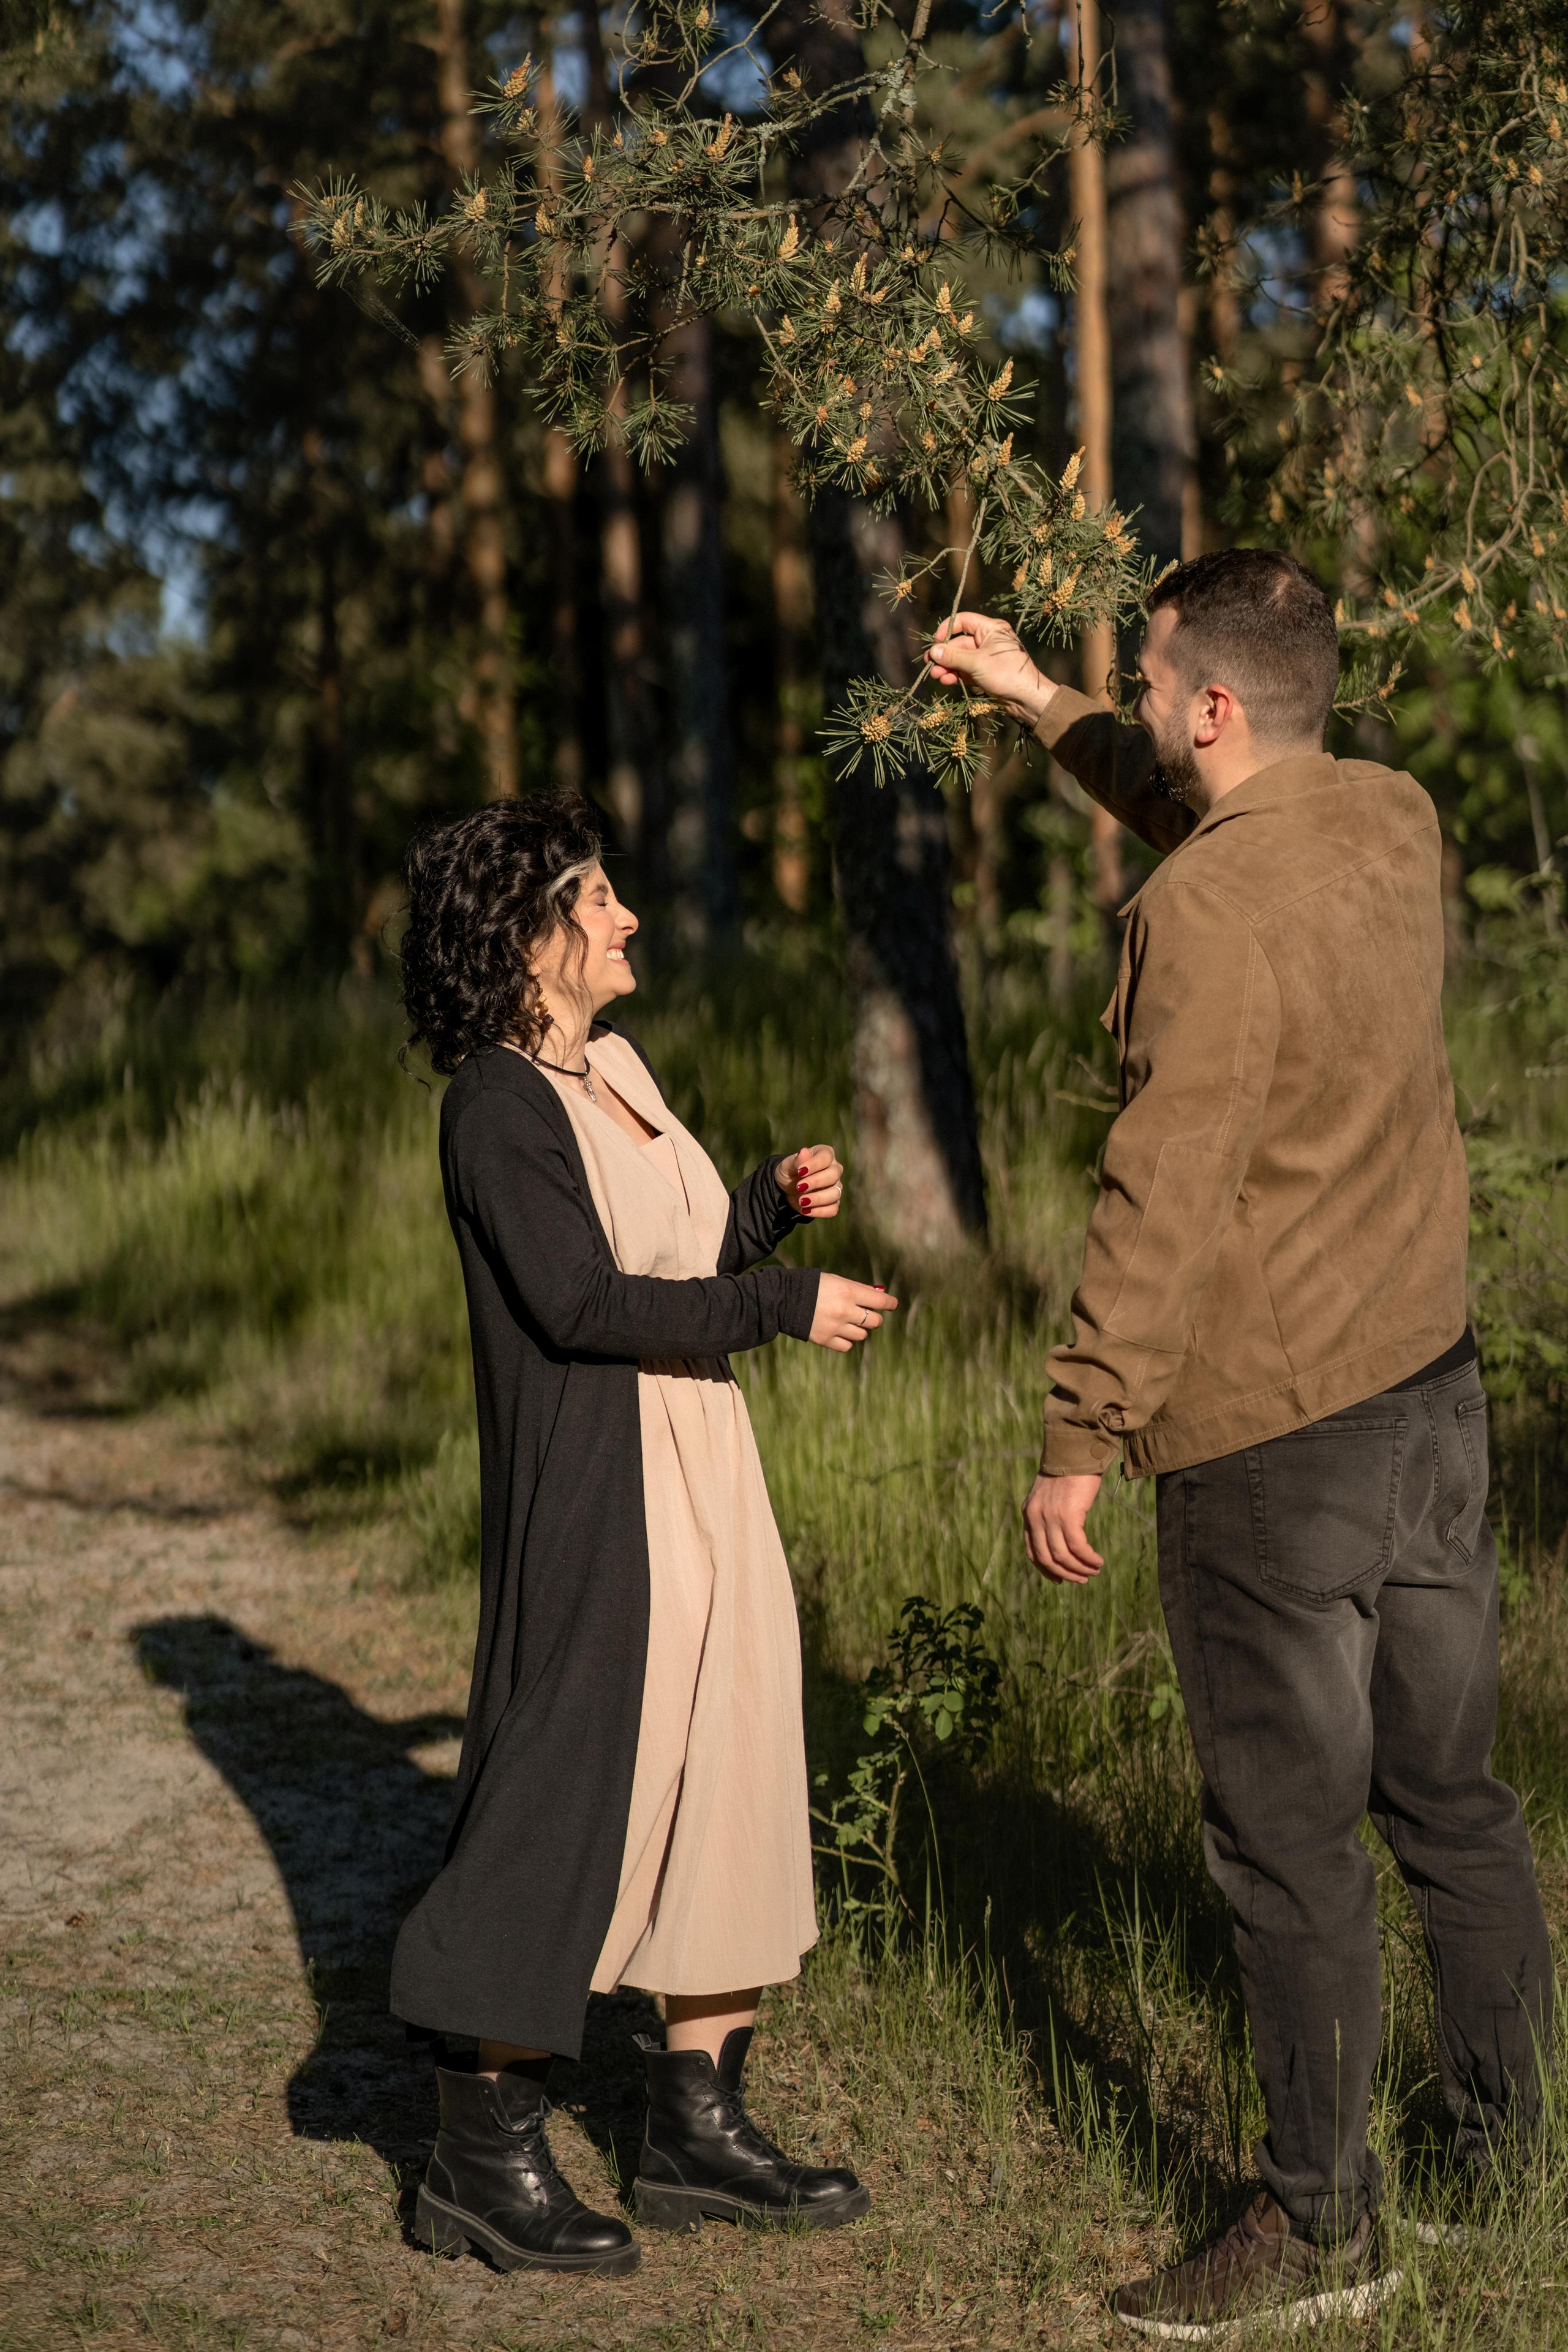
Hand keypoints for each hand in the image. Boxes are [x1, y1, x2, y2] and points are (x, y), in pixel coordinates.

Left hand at [777, 1144, 843, 1219]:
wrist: (786, 1189)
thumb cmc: (790, 1172)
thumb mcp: (787, 1165)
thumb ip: (796, 1160)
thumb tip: (804, 1151)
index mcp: (825, 1154)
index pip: (825, 1157)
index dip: (814, 1164)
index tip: (800, 1171)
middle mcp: (834, 1169)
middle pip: (833, 1175)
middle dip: (815, 1182)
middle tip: (799, 1187)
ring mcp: (836, 1186)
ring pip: (835, 1193)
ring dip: (817, 1199)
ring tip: (801, 1201)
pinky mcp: (833, 1202)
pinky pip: (833, 1209)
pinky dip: (819, 1211)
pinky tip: (805, 1210)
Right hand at [809, 1274, 897, 1351]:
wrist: (784, 1298)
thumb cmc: (813, 1285)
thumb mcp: (837, 1281)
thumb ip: (859, 1289)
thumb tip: (881, 1294)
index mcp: (849, 1292)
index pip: (881, 1302)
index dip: (890, 1303)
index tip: (892, 1304)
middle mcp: (845, 1311)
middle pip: (875, 1321)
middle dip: (873, 1317)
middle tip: (864, 1313)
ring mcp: (835, 1327)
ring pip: (862, 1335)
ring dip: (858, 1328)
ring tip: (846, 1321)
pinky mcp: (825, 1340)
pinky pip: (847, 1346)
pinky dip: (846, 1340)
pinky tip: (839, 1331)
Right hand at [925, 612, 1056, 727]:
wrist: (1026, 698)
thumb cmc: (1006, 673)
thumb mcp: (976, 662)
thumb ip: (953, 656)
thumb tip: (933, 651)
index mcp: (990, 629)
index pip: (963, 621)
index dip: (947, 628)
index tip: (935, 641)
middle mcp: (987, 640)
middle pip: (959, 643)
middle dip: (944, 654)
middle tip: (930, 663)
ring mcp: (985, 658)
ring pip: (960, 658)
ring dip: (947, 666)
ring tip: (935, 675)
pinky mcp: (984, 673)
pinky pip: (965, 671)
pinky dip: (955, 675)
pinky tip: (945, 680)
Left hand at [1023, 1472, 1104, 1584]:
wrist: (1076, 1450)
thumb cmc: (1069, 1472)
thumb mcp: (1051, 1496)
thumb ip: (1049, 1515)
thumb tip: (1060, 1539)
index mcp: (1028, 1513)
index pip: (1031, 1551)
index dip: (1046, 1569)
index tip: (1060, 1579)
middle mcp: (1034, 1517)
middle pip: (1046, 1558)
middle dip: (1065, 1573)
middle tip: (1082, 1579)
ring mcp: (1049, 1516)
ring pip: (1062, 1556)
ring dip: (1080, 1568)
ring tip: (1094, 1570)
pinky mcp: (1067, 1515)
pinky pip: (1078, 1546)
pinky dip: (1088, 1558)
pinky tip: (1097, 1561)